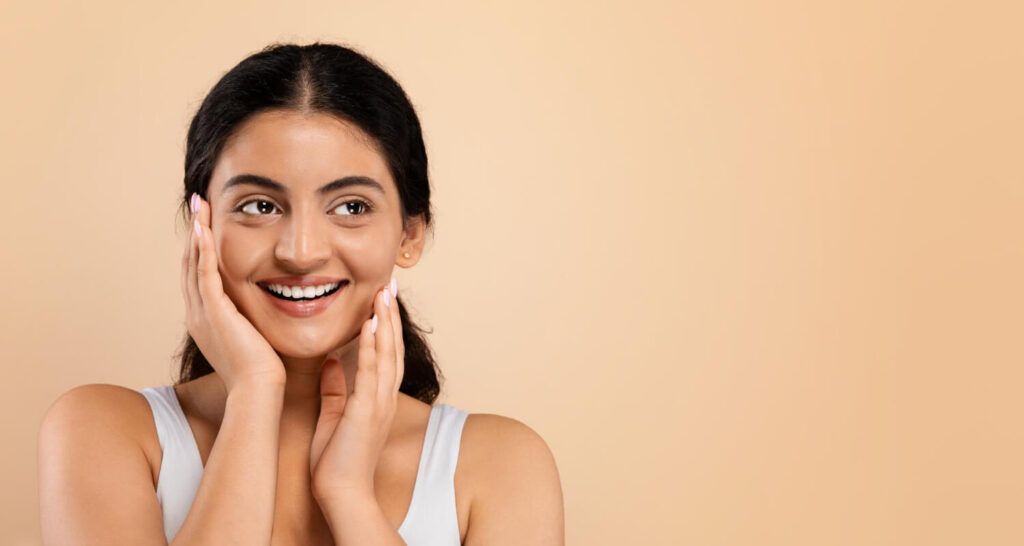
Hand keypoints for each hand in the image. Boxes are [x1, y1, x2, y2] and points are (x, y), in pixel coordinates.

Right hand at [183, 192, 286, 393]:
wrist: (259, 390)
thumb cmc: (265, 370)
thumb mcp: (255, 337)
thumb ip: (254, 320)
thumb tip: (272, 306)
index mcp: (207, 320)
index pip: (200, 276)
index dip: (202, 249)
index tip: (208, 224)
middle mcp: (198, 314)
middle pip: (191, 264)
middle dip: (195, 233)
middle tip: (199, 205)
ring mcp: (202, 312)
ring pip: (194, 263)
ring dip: (197, 232)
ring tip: (200, 205)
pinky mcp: (213, 311)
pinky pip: (204, 272)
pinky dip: (203, 248)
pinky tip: (204, 227)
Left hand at [310, 280, 403, 501]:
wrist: (341, 494)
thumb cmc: (335, 462)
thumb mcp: (333, 417)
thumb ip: (336, 389)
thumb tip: (331, 363)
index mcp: (378, 399)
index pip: (386, 353)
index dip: (386, 324)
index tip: (382, 298)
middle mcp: (385, 397)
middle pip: (394, 347)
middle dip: (392, 313)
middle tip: (390, 283)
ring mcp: (380, 403)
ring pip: (388, 353)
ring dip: (387, 321)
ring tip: (384, 292)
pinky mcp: (368, 410)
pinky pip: (373, 372)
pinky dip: (374, 346)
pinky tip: (372, 324)